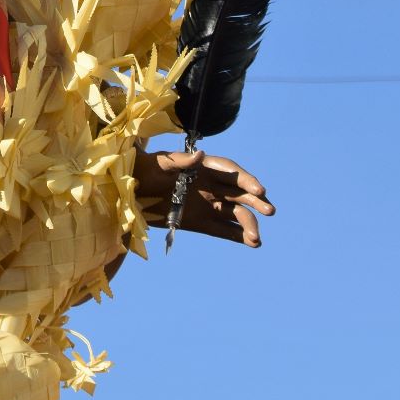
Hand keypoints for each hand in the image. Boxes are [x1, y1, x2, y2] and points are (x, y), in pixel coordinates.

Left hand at [133, 147, 273, 246]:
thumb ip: (180, 161)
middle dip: (255, 201)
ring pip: (234, 213)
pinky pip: (224, 230)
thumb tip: (201, 155)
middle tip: (270, 210)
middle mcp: (210, 185)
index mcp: (203, 167)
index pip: (230, 172)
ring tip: (257, 239)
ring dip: (248, 224)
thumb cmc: (145, 169)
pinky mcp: (201, 223)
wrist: (130, 190)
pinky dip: (238, 236)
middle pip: (239, 193)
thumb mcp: (160, 163)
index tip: (260, 189)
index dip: (246, 180)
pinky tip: (252, 244)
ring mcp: (207, 205)